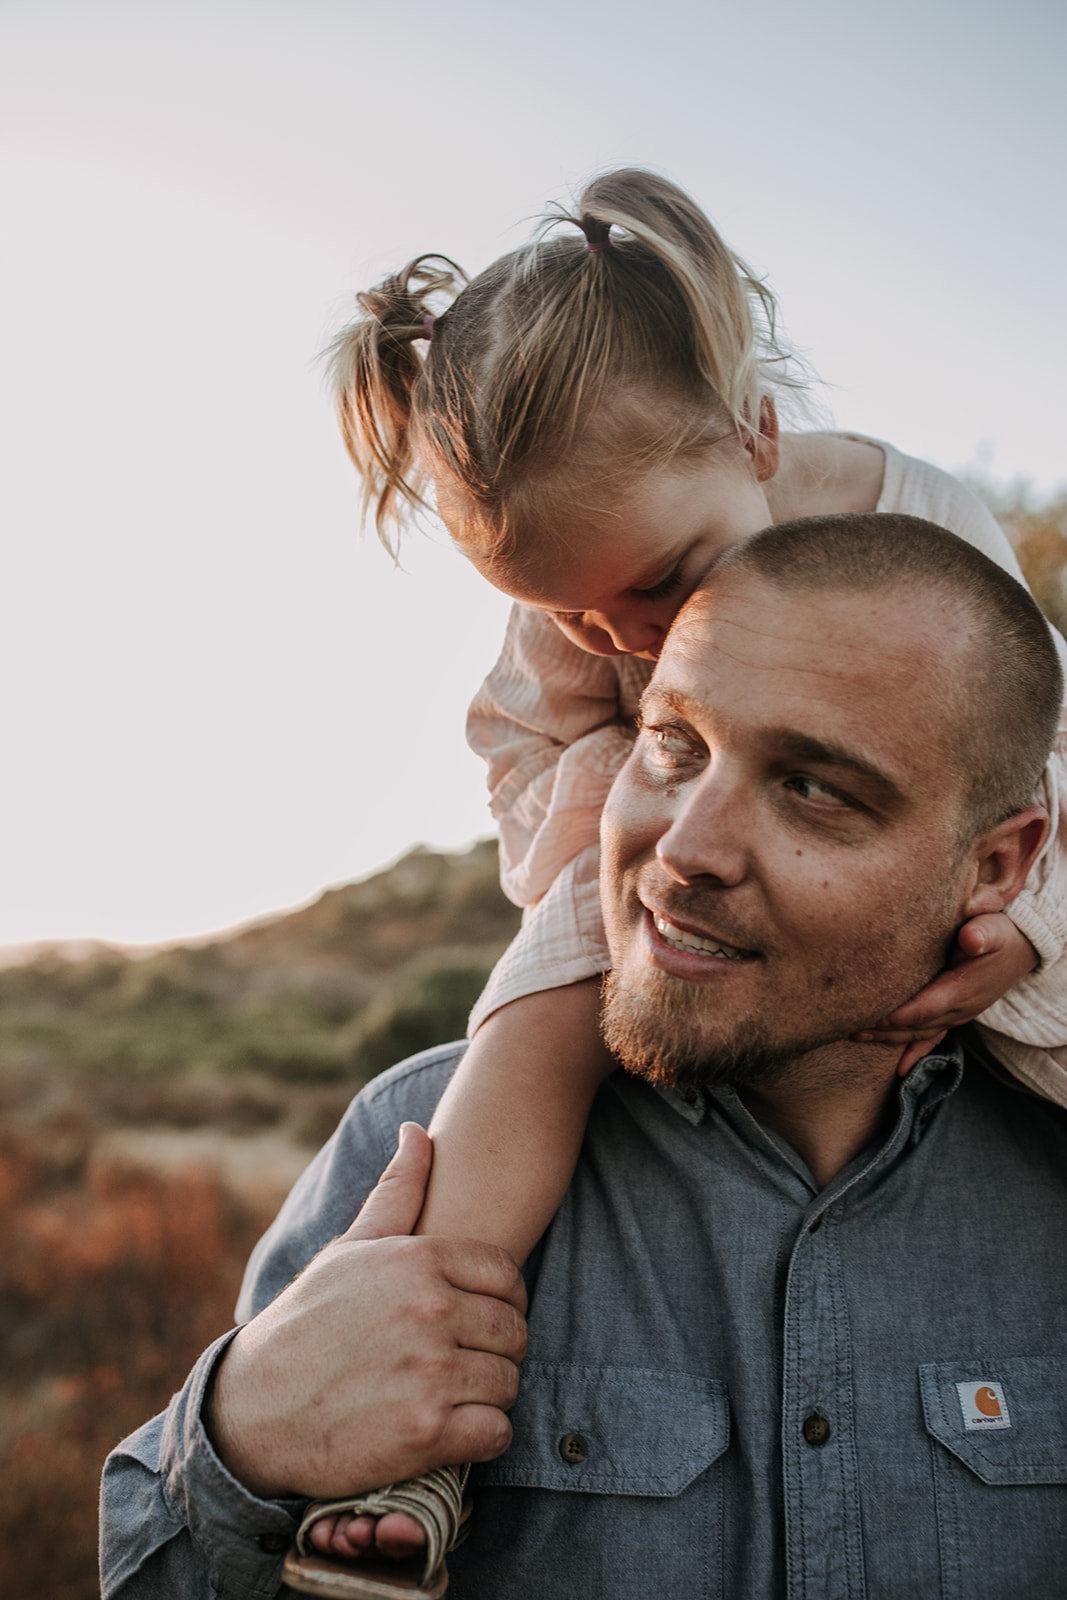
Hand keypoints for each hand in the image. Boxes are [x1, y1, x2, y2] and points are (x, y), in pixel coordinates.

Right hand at [206, 1122, 527, 1500]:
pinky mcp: (427, 1431)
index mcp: (418, 1259)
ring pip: (509, 1382)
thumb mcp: (350, 1249)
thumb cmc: (308, 1322)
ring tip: (452, 1394)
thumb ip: (396, 1192)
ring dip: (488, 1395)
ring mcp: (430, 1371)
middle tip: (464, 1362)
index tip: (478, 1320)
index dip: (503, 1301)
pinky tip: (451, 1429)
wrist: (255, 1409)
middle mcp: (430, 1309)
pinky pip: (496, 1432)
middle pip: (515, 1331)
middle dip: (497, 1350)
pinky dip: (481, 1436)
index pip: (507, 1275)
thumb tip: (417, 1132)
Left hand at [853, 913, 1037, 1075]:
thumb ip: (981, 935)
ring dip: (889, 1038)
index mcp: (962, 990)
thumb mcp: (994, 928)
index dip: (896, 1015)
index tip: (868, 1016)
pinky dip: (915, 1052)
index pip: (923, 1008)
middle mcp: (959, 1009)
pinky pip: (932, 1038)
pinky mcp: (955, 1014)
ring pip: (919, 1033)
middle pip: (915, 1026)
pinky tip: (900, 1070)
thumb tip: (971, 939)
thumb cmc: (1001, 934)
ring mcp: (958, 1015)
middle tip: (849, 1028)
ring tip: (857, 1037)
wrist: (1023, 948)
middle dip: (883, 1030)